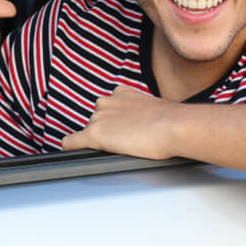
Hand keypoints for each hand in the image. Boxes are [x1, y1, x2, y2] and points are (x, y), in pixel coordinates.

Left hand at [61, 86, 179, 158]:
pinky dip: (71, 147)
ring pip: (88, 131)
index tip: (121, 129)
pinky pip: (72, 142)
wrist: (174, 126)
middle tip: (124, 142)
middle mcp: (107, 102)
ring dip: (97, 139)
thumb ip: (141, 114)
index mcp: (121, 93)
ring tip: (117, 149)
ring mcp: (99, 118)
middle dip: (107, 130)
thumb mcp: (153, 110)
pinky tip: (74, 152)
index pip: (108, 107)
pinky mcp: (94, 134)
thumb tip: (144, 125)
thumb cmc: (171, 122)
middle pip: (97, 120)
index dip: (113, 121)